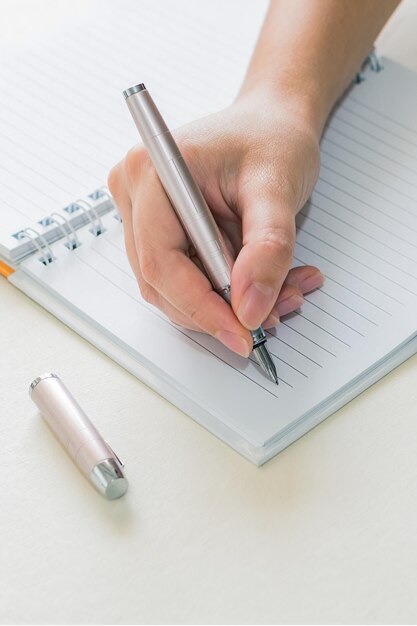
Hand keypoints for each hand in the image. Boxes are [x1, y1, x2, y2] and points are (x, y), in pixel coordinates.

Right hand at [108, 90, 323, 356]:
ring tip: (283, 291)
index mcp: (152, 172)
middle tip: (272, 315)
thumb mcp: (278, 188)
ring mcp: (143, 215)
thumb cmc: (271, 138)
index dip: (201, 307)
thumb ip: (267, 249)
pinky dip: (228, 290)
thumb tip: (250, 309)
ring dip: (228, 303)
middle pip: (163, 282)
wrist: (271, 122)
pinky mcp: (161, 230)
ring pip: (176, 287)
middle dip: (219, 310)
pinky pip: (187, 277)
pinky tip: (267, 281)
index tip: (242, 333)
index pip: (161, 261)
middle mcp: (136, 194)